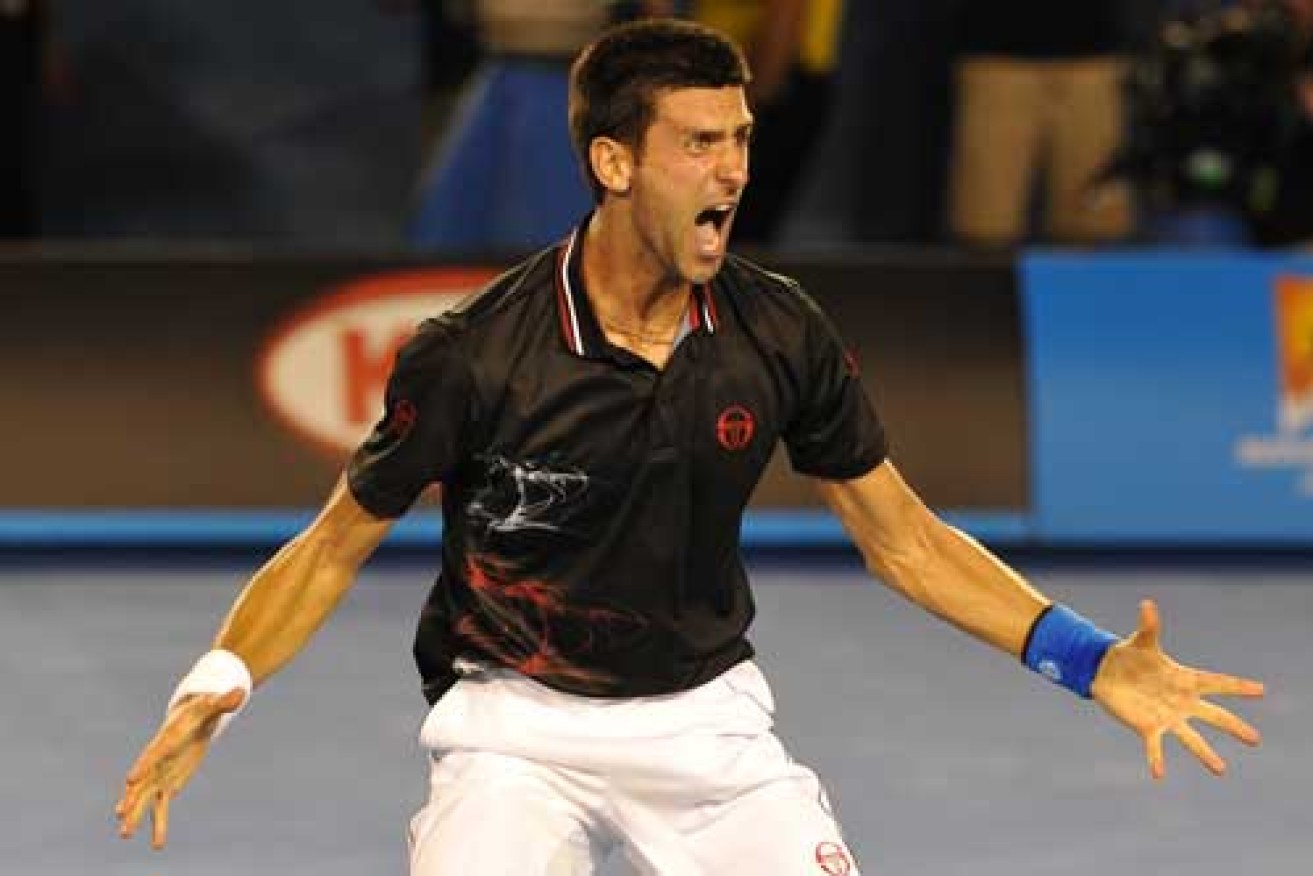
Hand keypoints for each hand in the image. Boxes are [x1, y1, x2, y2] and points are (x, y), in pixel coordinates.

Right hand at [115, 688, 245, 848]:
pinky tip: (157, 843)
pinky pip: (161, 806)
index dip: (142, 766)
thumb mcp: (213, 705)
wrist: (195, 718)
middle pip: (142, 780)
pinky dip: (159, 823)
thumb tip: (241, 692)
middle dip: (131, 797)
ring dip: (136, 814)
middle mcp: (157, 759)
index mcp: (166, 740)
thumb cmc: (202, 709)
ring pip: (145, 797)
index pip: (152, 754)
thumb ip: (224, 701)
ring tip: (124, 834)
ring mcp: (160, 773)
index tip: (130, 780)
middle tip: (120, 814)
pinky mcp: (168, 784)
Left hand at [1092, 599, 1263, 779]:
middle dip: (1234, 727)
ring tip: (1220, 770)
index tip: (1260, 690)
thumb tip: (1147, 603)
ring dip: (1205, 754)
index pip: (1216, 682)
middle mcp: (1180, 701)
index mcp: (1184, 679)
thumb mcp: (1141, 641)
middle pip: (1213, 715)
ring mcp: (1166, 716)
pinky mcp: (1147, 726)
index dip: (1237, 686)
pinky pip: (1155, 746)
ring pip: (1191, 738)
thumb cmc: (1129, 654)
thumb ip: (1149, 625)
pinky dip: (1156, 760)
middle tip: (1255, 739)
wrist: (1105, 671)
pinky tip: (1158, 775)